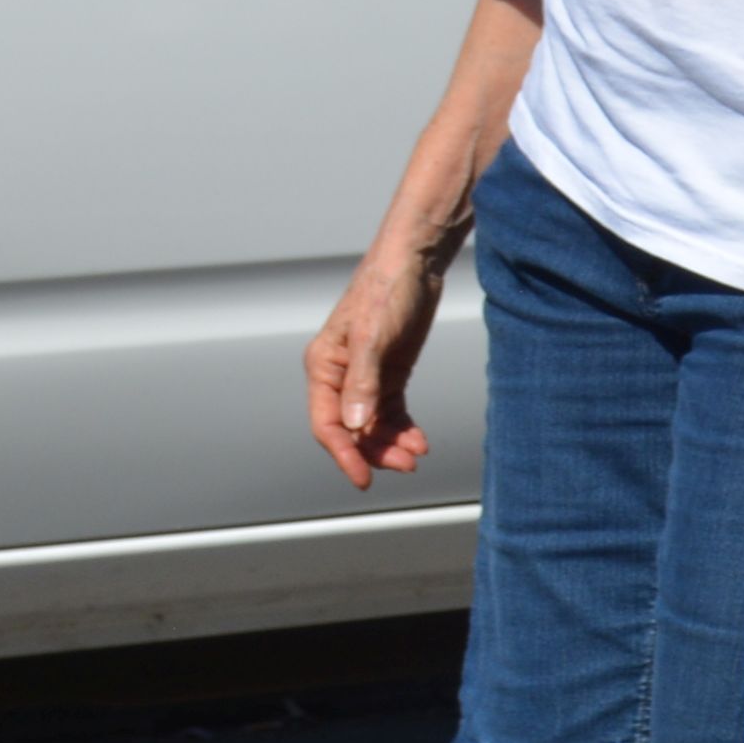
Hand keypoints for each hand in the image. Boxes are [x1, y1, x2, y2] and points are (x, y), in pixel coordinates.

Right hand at [304, 212, 462, 488]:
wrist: (416, 263)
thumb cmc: (387, 291)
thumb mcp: (373, 337)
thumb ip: (364, 383)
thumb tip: (355, 426)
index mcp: (323, 367)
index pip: (327, 424)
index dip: (344, 454)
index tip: (364, 479)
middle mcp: (340, 377)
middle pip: (352, 430)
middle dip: (376, 451)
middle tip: (407, 465)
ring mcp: (366, 377)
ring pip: (373, 425)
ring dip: (392, 443)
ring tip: (418, 453)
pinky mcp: (390, 373)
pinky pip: (392, 412)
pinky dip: (404, 428)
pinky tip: (420, 440)